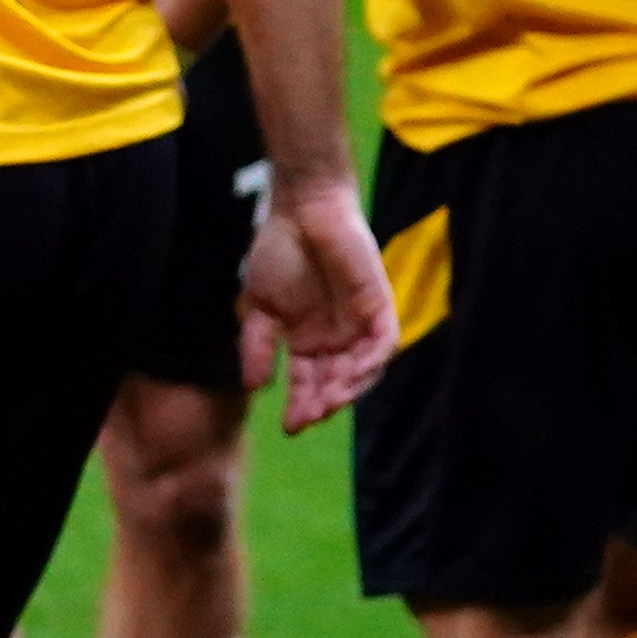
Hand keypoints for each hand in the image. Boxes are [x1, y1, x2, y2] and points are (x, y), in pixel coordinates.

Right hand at [238, 168, 398, 434]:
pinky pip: (382, 343)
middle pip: (336, 383)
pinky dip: (370, 362)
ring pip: (362, 370)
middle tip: (307, 419)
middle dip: (322, 404)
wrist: (300, 209)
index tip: (290, 428)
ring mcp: (360, 322)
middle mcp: (337, 337)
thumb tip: (254, 388)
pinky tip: (352, 375)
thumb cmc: (278, 251)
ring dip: (347, 390)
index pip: (308, 383)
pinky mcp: (379, 305)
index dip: (301, 407)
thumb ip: (259, 346)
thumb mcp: (260, 307)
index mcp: (308, 340)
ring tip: (327, 404)